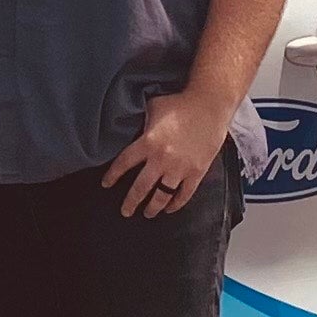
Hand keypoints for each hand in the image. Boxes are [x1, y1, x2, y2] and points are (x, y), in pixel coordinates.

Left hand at [100, 88, 232, 218]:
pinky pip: (184, 194)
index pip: (124, 163)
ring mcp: (180, 168)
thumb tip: (131, 125)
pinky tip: (170, 208)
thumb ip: (142, 121)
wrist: (210, 105)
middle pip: (141, 187)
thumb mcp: (154, 107)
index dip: (113, 175)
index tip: (106, 184)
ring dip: (153, 207)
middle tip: (125, 211)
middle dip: (131, 202)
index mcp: (148, 142)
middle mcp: (162, 159)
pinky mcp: (197, 172)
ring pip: (162, 196)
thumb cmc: (181, 102)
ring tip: (148, 213)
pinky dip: (176, 204)